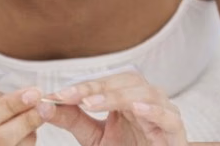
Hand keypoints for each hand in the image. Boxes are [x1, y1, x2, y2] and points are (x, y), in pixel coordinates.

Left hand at [45, 71, 188, 145]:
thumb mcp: (94, 137)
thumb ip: (73, 120)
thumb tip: (43, 105)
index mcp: (129, 96)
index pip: (106, 82)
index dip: (82, 86)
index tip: (56, 96)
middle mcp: (148, 99)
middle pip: (126, 81)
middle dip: (96, 87)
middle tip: (70, 97)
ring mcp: (165, 113)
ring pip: (146, 94)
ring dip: (118, 96)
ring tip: (93, 103)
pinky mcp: (176, 133)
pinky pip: (169, 117)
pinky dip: (154, 111)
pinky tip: (136, 109)